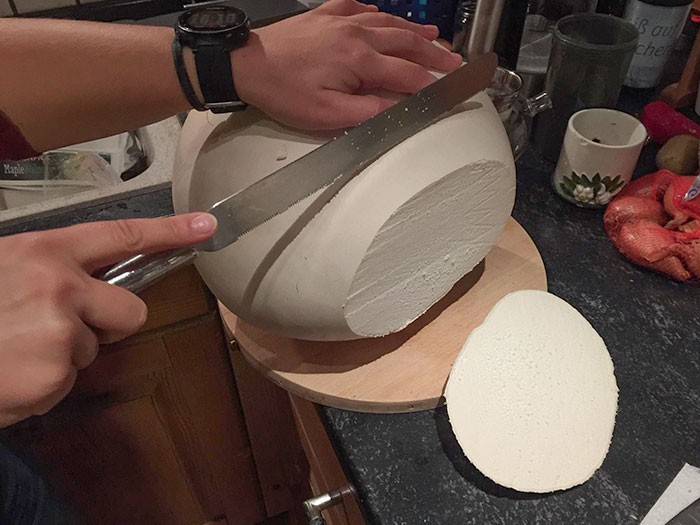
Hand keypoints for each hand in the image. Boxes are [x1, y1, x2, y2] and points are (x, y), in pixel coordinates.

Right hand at [0, 213, 216, 427]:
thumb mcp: (4, 270)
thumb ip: (49, 269)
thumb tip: (90, 280)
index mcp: (44, 251)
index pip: (121, 235)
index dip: (169, 231)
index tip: (207, 226)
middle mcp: (60, 286)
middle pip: (131, 310)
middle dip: (109, 325)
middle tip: (59, 329)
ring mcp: (61, 331)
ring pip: (94, 349)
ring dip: (63, 355)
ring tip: (16, 350)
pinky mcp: (55, 374)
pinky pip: (69, 380)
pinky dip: (45, 384)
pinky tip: (12, 373)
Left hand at [232, 0, 461, 129]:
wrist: (246, 64)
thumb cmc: (284, 91)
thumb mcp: (326, 114)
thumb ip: (367, 113)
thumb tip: (398, 111)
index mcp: (360, 60)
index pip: (408, 74)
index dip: (432, 85)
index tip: (451, 90)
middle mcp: (357, 34)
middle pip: (406, 42)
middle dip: (434, 53)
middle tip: (454, 60)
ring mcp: (340, 20)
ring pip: (387, 21)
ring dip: (413, 30)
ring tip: (433, 35)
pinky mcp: (323, 14)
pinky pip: (358, 7)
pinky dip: (376, 11)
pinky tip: (382, 14)